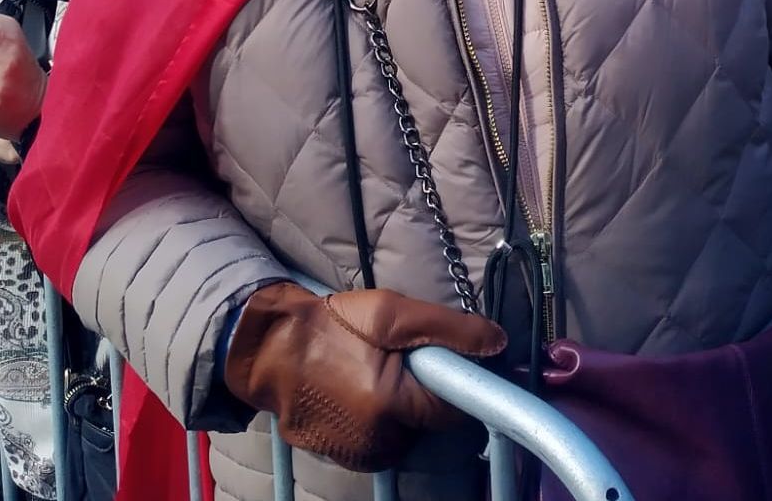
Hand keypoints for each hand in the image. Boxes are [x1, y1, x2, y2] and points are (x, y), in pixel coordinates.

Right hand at [224, 281, 506, 470]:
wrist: (272, 348)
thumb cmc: (334, 325)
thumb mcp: (394, 313)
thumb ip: (449, 330)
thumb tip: (498, 344)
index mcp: (392, 404)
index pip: (454, 409)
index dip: (462, 386)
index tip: (460, 366)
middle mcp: (378, 440)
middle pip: (429, 421)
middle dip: (426, 392)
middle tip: (403, 358)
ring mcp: (358, 454)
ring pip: (405, 431)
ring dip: (403, 407)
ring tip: (378, 370)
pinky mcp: (343, 457)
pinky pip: (381, 439)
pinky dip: (381, 419)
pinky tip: (361, 390)